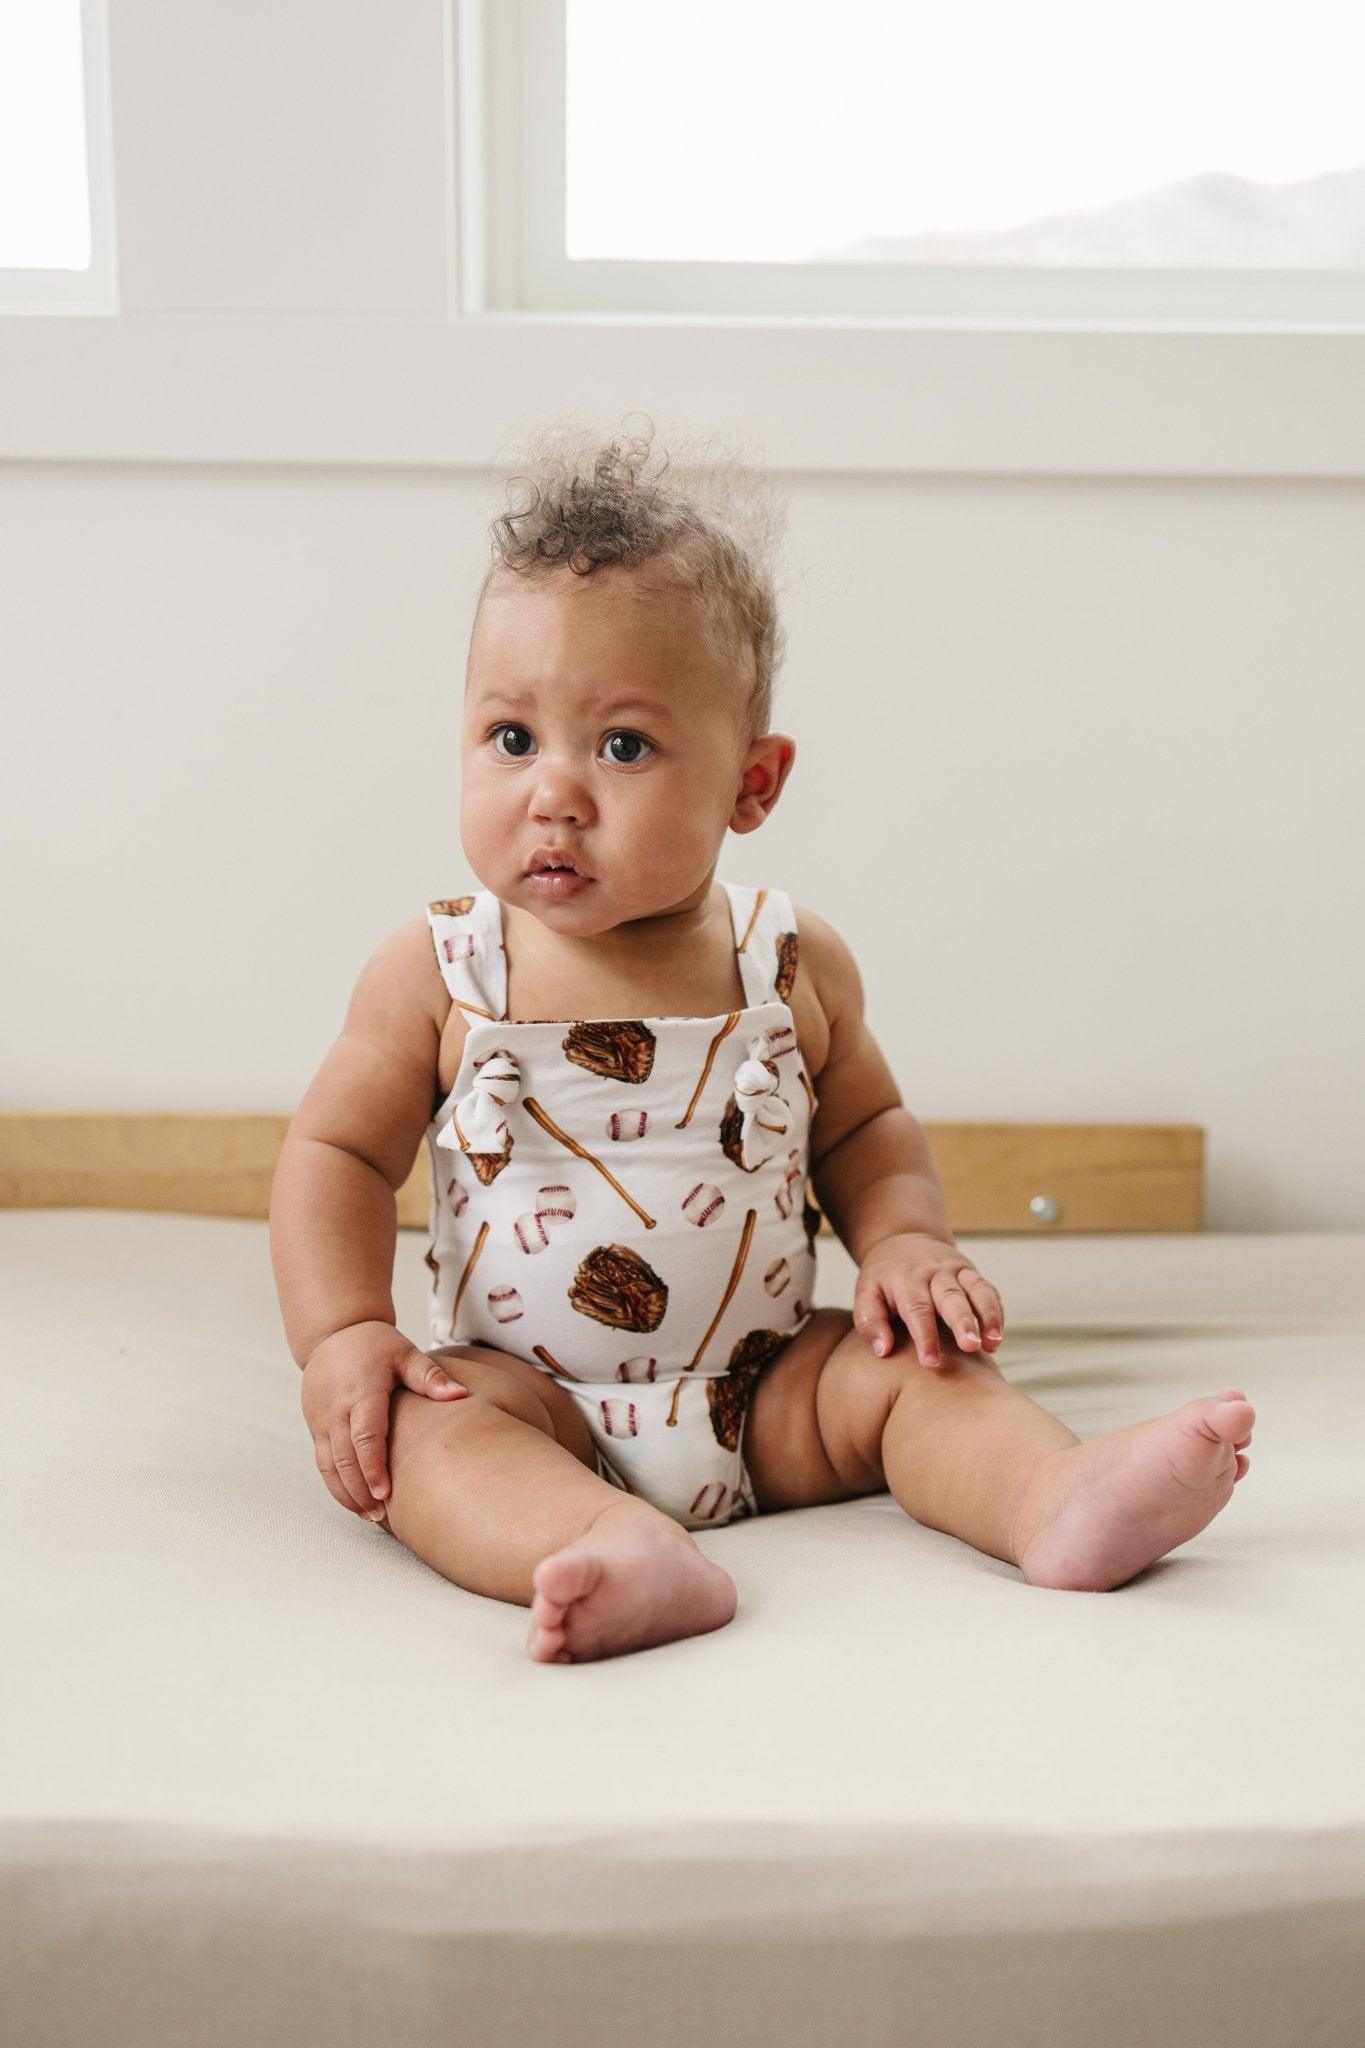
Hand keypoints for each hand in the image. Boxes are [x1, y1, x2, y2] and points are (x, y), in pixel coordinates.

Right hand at [301, 1321, 468, 1521]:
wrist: (332, 1334)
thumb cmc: (375, 1344)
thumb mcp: (405, 1353)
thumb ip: (430, 1376)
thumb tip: (459, 1395)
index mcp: (361, 1392)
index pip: (364, 1436)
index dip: (373, 1467)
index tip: (386, 1493)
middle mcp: (336, 1409)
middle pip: (344, 1458)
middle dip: (360, 1489)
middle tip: (381, 1514)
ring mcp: (321, 1419)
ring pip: (329, 1465)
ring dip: (346, 1492)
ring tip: (370, 1515)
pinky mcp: (315, 1426)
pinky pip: (322, 1462)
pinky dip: (336, 1484)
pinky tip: (354, 1500)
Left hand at [853, 1233, 1005, 1369]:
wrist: (903, 1239)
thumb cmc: (883, 1277)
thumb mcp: (866, 1292)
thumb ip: (869, 1321)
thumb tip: (883, 1349)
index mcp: (906, 1279)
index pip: (918, 1309)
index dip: (925, 1336)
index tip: (931, 1363)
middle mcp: (934, 1272)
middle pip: (952, 1297)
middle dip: (963, 1322)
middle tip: (970, 1347)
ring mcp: (956, 1270)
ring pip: (978, 1290)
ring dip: (988, 1316)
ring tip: (993, 1343)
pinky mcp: (971, 1272)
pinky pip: (988, 1290)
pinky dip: (996, 1312)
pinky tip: (997, 1337)